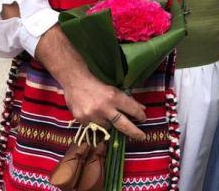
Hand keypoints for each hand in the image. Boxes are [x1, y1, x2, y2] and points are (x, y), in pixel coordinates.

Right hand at [36, 26, 147, 140]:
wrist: (74, 81)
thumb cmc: (96, 85)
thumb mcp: (113, 90)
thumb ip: (127, 100)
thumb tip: (142, 108)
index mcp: (114, 96)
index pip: (132, 109)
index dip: (140, 115)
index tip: (143, 119)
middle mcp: (104, 107)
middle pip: (124, 125)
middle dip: (135, 132)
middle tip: (142, 137)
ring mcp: (93, 115)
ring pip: (109, 127)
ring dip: (110, 124)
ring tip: (105, 115)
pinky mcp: (83, 120)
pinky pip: (95, 127)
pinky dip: (98, 123)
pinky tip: (94, 114)